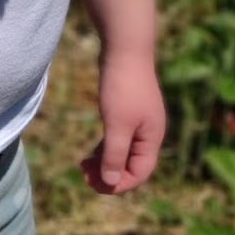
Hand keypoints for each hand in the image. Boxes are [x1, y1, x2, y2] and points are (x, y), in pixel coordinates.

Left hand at [80, 52, 165, 194]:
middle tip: (83, 176)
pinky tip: (90, 153)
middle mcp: (149, 133)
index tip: (94, 185)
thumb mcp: (116, 125)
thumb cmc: (122, 88)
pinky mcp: (127, 111)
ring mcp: (139, 122)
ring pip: (122, 152)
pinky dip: (104, 148)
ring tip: (82, 167)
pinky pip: (118, 138)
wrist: (125, 50)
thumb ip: (113, 155)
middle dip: (108, 175)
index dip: (118, 184)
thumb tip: (110, 183)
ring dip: (104, 162)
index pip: (139, 173)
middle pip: (130, 165)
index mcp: (151, 139)